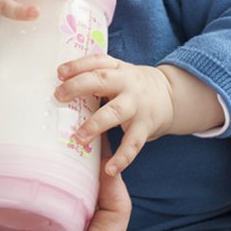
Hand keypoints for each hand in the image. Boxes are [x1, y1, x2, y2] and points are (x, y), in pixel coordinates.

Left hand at [54, 54, 173, 175]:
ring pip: (115, 112)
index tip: (59, 73)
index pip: (96, 61)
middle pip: (102, 81)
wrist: (171, 95)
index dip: (78, 65)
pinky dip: (123, 157)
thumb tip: (58, 87)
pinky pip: (133, 143)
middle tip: (59, 96)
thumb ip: (95, 77)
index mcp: (117, 69)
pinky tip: (110, 169)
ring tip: (79, 137)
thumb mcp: (117, 73)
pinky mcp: (145, 126)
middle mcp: (127, 84)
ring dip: (96, 124)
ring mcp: (137, 105)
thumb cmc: (131, 86)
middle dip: (79, 86)